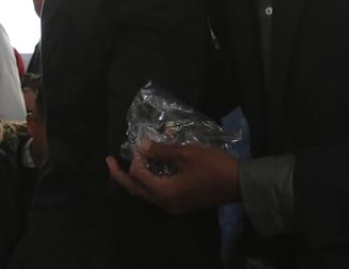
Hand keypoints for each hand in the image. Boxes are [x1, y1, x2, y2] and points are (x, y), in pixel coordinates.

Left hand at [106, 140, 239, 213]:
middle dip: (120, 175)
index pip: (138, 176)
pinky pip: (157, 193)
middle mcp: (165, 203)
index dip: (137, 158)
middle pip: (136, 190)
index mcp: (164, 193)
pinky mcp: (180, 202)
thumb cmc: (214, 167)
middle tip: (108, 160)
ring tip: (126, 163)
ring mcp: (173, 205)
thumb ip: (162, 150)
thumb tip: (141, 146)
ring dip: (136, 177)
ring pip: (146, 192)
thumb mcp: (187, 153)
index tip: (143, 143)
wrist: (240, 184)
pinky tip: (151, 168)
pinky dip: (150, 180)